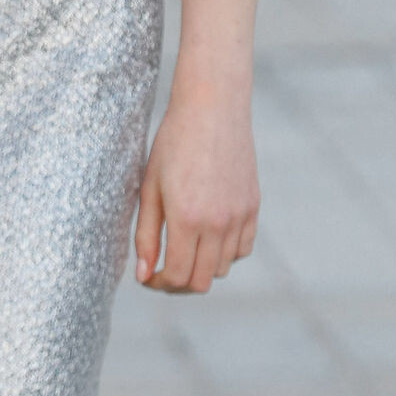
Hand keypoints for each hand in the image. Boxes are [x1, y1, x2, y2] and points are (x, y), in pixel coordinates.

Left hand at [134, 93, 257, 292]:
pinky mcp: (253, 207)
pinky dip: (224, 253)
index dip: (159, 285)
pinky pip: (242, 248)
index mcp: (187, 219)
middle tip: (162, 271)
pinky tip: (207, 238)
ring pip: (222, 268)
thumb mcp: (150, 189)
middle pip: (201, 281)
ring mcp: (240, 216)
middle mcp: (218, 223)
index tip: (148, 277)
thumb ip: (146, 236)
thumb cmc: (173, 144)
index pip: (177, 276)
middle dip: (178, 284)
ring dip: (201, 268)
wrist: (212, 110)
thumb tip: (143, 275)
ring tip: (183, 250)